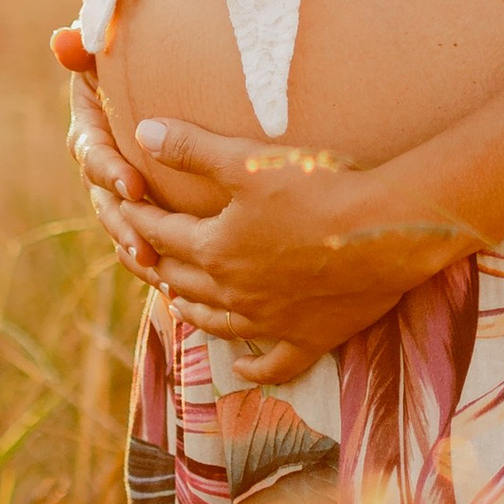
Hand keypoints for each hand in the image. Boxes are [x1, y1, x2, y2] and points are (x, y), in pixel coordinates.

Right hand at [50, 25, 160, 280]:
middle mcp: (100, 160)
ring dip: (135, 249)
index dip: (109, 171)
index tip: (134, 185)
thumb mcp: (115, 45)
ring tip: (159, 272)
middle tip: (146, 245)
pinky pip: (141, 238)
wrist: (178, 74)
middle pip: (102, 200)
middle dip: (122, 225)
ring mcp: (119, 187)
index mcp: (91, 126)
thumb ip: (90, 45)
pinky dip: (153, 259)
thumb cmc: (143, 52)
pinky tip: (174, 283)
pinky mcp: (144, 204)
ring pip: (120, 225)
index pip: (91, 153)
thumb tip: (61, 40)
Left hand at [128, 115, 476, 370]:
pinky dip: (253, 367)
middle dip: (152, 262)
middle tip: (135, 253)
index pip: (160, 234)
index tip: (119, 206)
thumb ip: (193, 148)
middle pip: (180, 279)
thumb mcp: (249, 159)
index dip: (136, 218)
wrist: (385, 230)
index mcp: (216, 248)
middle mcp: (236, 292)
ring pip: (216, 321)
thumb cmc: (318, 187)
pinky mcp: (310, 337)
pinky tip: (242, 368)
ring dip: (190, 309)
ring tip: (175, 299)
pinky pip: (274, 363)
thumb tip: (142, 134)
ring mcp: (272, 320)